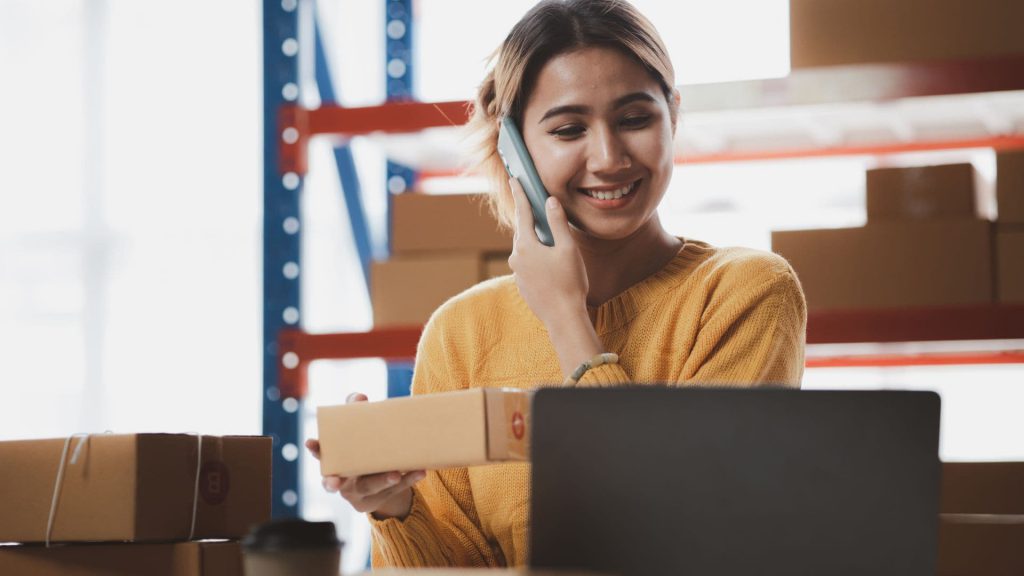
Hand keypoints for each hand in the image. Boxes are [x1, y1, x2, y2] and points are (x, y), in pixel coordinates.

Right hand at [305, 392, 425, 518]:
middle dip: (334, 482)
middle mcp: (343, 479)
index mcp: (335, 460)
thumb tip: (360, 398)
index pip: (321, 455)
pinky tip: (420, 471)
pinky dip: (407, 480)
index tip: (311, 442)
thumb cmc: (365, 446)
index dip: (316, 449)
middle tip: (335, 482)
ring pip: (371, 487)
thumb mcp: (361, 429)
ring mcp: (360, 493)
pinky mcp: (377, 500)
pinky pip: (394, 490)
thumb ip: (356, 411)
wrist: (382, 476)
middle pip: (338, 481)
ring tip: (396, 473)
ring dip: (382, 480)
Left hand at [508, 177, 588, 329]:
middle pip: (524, 231)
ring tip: (551, 241)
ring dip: (536, 241)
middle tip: (536, 206)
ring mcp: (517, 272)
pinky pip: (527, 264)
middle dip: (530, 219)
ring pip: (525, 248)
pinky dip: (536, 258)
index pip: (523, 212)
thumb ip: (558, 222)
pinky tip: (550, 264)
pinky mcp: (522, 284)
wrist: (563, 317)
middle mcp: (517, 257)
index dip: (520, 194)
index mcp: (526, 245)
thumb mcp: (567, 248)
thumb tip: (550, 201)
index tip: (514, 179)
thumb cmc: (569, 282)